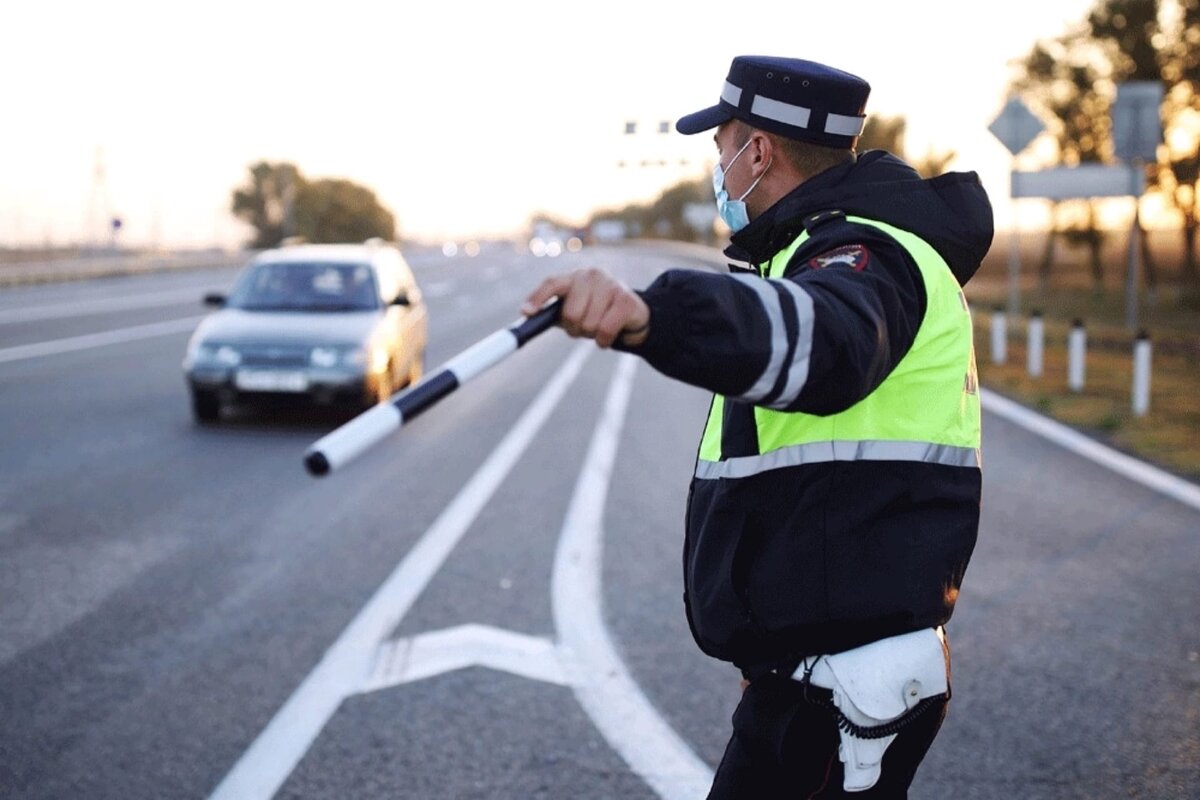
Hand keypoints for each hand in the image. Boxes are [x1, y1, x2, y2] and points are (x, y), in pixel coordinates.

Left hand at [521, 268, 649, 348]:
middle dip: (575, 328)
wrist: (631, 314)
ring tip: (598, 326)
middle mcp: (591, 275)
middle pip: (571, 314)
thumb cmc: (594, 311)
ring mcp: (610, 284)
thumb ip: (551, 313)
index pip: (551, 283)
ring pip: (589, 324)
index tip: (526, 312)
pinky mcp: (627, 299)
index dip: (538, 298)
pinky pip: (605, 330)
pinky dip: (603, 341)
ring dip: (591, 335)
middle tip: (583, 327)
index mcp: (573, 277)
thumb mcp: (572, 310)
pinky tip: (608, 335)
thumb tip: (526, 317)